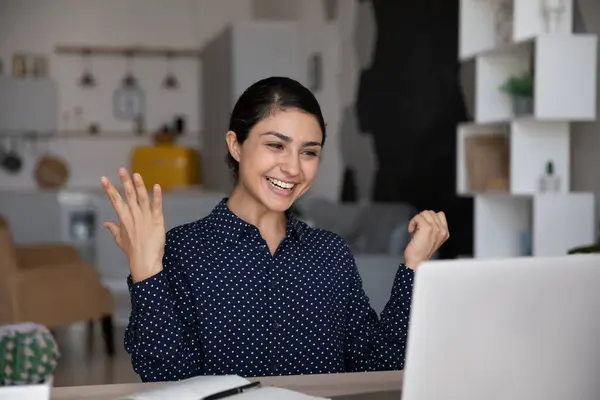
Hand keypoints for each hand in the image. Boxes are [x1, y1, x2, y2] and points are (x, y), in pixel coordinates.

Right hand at [101, 168, 164, 282]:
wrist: (145, 261)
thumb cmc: (132, 251)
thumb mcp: (120, 240)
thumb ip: (114, 229)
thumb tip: (106, 223)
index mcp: (123, 219)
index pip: (115, 200)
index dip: (109, 188)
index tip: (104, 178)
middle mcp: (134, 216)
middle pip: (128, 195)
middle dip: (124, 181)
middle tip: (121, 169)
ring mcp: (146, 217)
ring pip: (142, 197)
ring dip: (139, 185)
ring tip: (136, 174)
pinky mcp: (157, 220)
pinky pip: (157, 206)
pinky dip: (157, 196)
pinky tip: (157, 186)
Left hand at [404, 211, 449, 269]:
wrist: (417, 261)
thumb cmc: (421, 252)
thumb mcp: (433, 239)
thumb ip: (434, 229)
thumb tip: (426, 218)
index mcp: (445, 233)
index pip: (440, 215)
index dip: (429, 218)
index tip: (423, 225)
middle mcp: (442, 230)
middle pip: (431, 213)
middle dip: (422, 218)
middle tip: (417, 228)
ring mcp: (435, 228)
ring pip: (424, 213)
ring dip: (417, 220)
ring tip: (415, 229)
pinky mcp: (427, 228)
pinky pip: (418, 217)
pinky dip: (412, 222)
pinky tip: (411, 230)